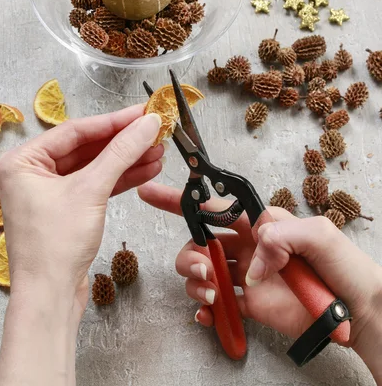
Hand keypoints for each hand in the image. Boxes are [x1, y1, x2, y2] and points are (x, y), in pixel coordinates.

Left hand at [0, 105, 161, 316]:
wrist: (51, 297)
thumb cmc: (53, 248)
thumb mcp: (91, 190)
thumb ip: (121, 153)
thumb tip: (146, 124)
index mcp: (23, 161)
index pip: (75, 131)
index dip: (113, 121)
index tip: (141, 113)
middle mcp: (33, 173)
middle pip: (87, 147)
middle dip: (123, 141)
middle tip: (152, 129)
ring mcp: (51, 192)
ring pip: (95, 166)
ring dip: (127, 159)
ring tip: (157, 150)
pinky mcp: (68, 209)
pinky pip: (97, 184)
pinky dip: (121, 178)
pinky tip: (145, 170)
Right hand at [138, 182, 381, 381]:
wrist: (355, 310)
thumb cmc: (343, 265)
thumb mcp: (318, 235)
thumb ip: (281, 233)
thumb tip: (252, 251)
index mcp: (258, 224)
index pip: (213, 207)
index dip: (179, 199)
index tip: (152, 194)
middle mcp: (246, 247)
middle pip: (197, 244)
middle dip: (190, 254)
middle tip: (206, 267)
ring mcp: (245, 277)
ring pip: (200, 273)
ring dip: (196, 282)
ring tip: (216, 292)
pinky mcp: (250, 306)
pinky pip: (215, 306)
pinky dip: (205, 310)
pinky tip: (211, 312)